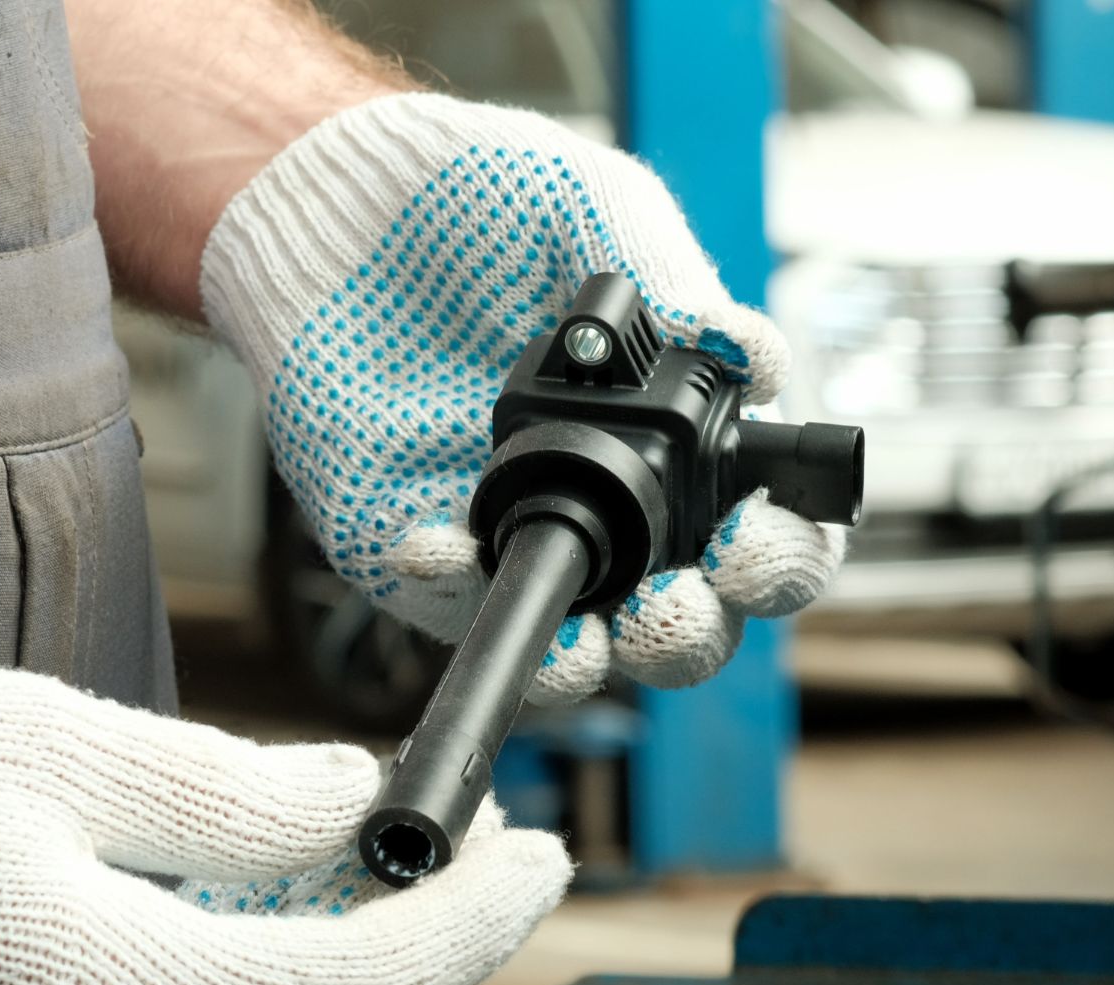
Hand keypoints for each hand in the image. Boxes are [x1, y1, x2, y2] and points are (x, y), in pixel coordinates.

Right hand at [0, 659, 569, 984]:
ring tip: (350, 849)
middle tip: (458, 842)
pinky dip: (228, 970)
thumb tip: (351, 806)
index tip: (536, 845)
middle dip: (413, 938)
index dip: (474, 917)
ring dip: (319, 953)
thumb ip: (222, 794)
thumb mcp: (48, 749)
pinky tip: (227, 890)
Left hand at [202, 92, 845, 701]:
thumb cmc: (472, 197)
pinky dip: (454, 592)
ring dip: (595, 657)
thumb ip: (676, 284)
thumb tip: (757, 364)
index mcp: (677, 425)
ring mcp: (513, 528)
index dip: (783, 550)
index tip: (751, 536)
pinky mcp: (421, 543)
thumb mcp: (594, 208)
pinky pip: (449, 603)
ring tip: (593, 633)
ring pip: (580, 645)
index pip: (766, 522)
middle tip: (683, 597)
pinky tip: (439, 541)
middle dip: (696, 631)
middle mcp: (608, 494)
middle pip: (689, 614)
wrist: (331, 201)